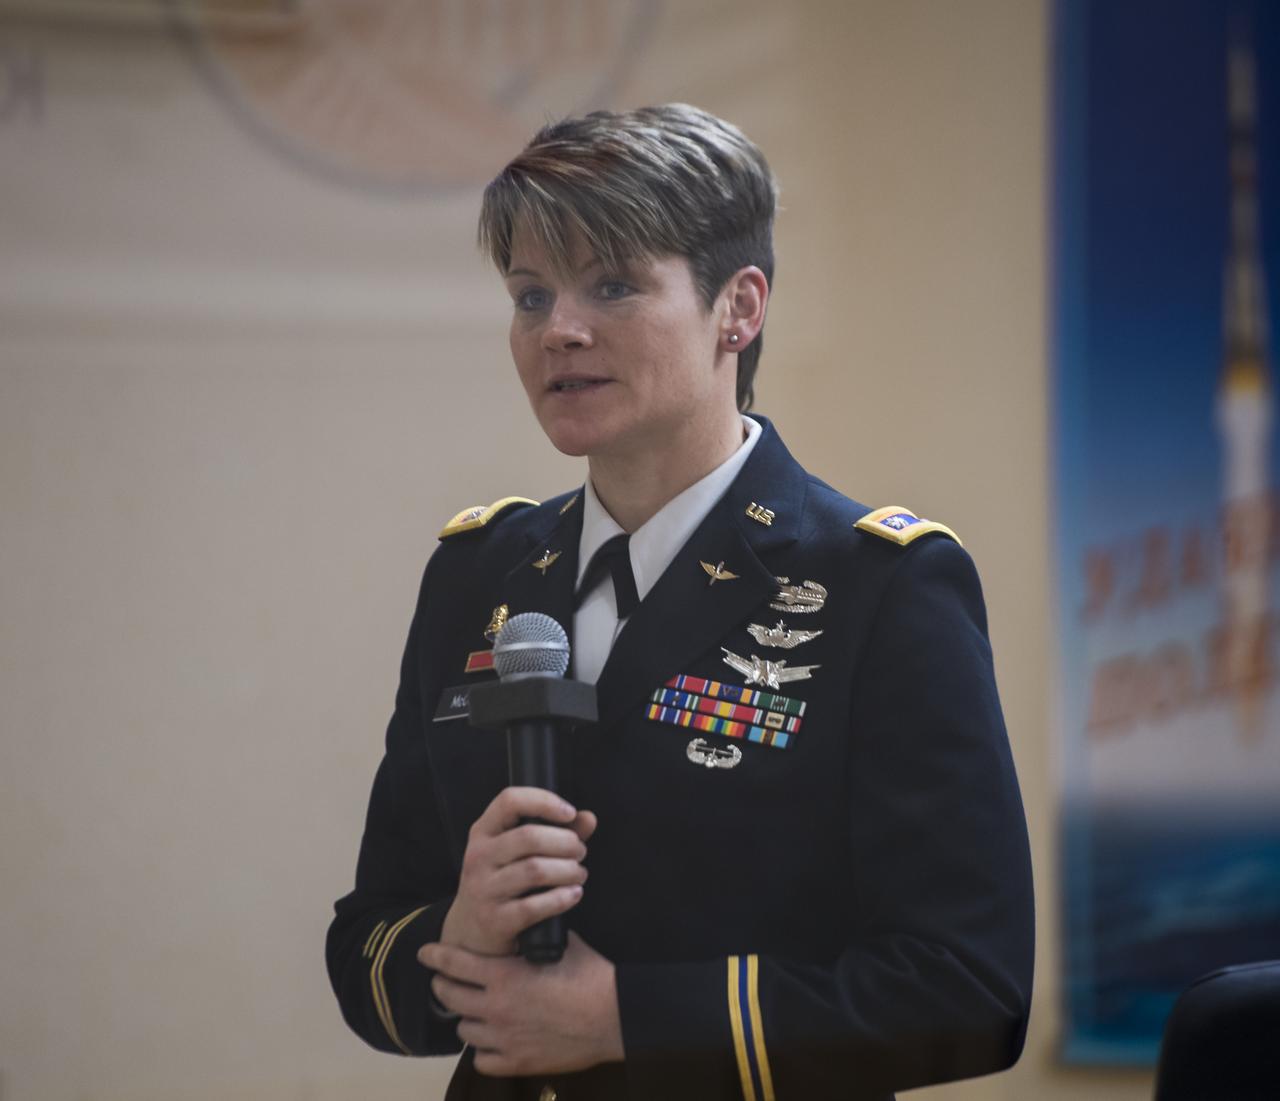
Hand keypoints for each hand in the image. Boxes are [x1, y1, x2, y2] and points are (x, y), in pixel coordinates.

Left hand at [418, 932, 623, 1075]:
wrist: (613, 1015)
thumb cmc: (589, 976)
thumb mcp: (558, 945)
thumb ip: (533, 938)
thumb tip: (526, 922)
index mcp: (504, 975)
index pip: (455, 962)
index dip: (435, 956)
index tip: (425, 953)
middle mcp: (496, 1008)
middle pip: (450, 997)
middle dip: (444, 986)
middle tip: (445, 982)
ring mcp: (504, 1039)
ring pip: (464, 1030)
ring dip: (467, 1018)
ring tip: (474, 1011)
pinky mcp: (517, 1063)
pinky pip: (481, 1060)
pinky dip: (483, 1050)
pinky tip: (492, 1040)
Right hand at [440, 786, 596, 955]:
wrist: (472, 932)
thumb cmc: (503, 882)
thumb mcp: (518, 853)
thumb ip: (555, 832)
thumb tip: (588, 818)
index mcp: (483, 832)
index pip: (510, 801)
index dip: (544, 801)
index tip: (569, 812)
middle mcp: (478, 857)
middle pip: (530, 837)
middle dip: (566, 842)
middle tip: (580, 851)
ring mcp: (483, 889)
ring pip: (535, 870)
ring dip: (568, 870)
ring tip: (579, 873)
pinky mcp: (494, 920)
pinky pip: (534, 906)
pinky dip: (562, 898)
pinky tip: (574, 894)